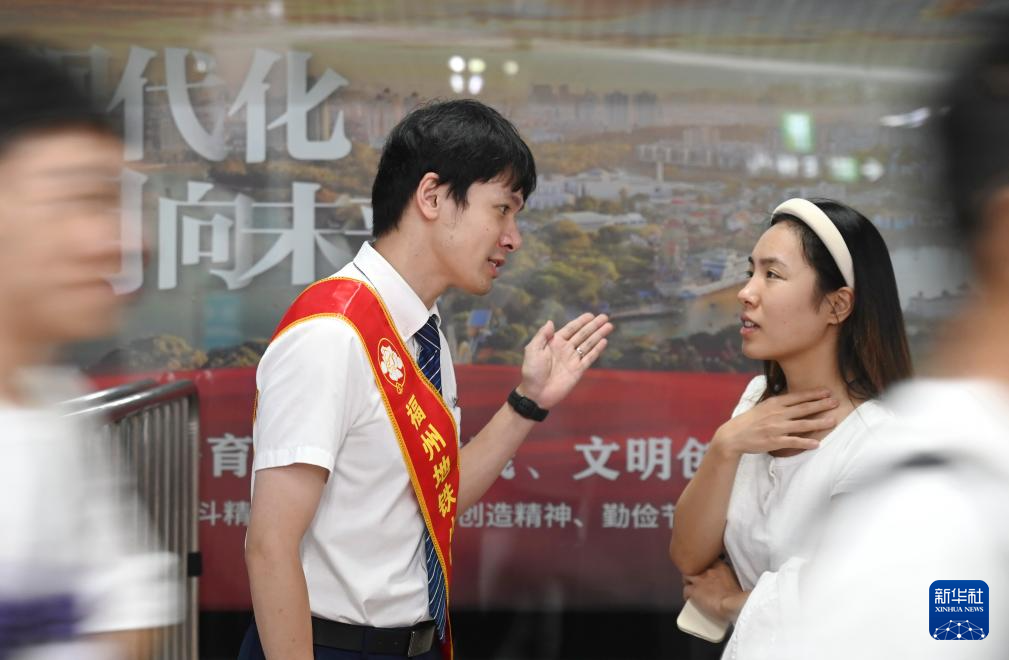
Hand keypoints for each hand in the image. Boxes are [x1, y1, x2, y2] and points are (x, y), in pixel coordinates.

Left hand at [517, 313, 613, 408]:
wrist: (537, 393)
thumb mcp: (533, 350)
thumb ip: (542, 336)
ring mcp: (573, 359)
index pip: (571, 329)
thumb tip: (550, 322)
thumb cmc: (532, 371)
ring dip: (598, 335)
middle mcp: (566, 349)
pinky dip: (597, 350)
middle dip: (594, 326)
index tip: (591, 315)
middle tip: (605, 317)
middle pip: (583, 334)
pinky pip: (589, 358)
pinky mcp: (578, 370)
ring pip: (588, 344)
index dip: (581, 322)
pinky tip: (604, 342)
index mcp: (555, 342)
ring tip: (609, 326)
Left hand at [683, 560, 747, 621]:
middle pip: (694, 566)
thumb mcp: (737, 581)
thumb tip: (728, 581)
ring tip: (690, 587)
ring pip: (686, 576)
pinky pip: (685, 591)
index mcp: (720, 566)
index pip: (707, 559)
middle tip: (697, 578)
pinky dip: (687, 596)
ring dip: (688, 582)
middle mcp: (708, 570)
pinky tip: (689, 599)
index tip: (706, 570)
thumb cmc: (739, 597)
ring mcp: (699, 580)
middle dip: (694, 572)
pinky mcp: (694, 591)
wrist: (734, 605)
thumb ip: (730, 577)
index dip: (704, 565)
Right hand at [711, 388, 837, 457]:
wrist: (733, 435)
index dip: (814, 394)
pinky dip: (806, 443)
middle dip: (821, 404)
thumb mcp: (762, 407)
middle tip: (836, 402)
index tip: (827, 391)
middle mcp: (777, 414)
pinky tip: (816, 444)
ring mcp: (776, 428)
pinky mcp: (774, 441)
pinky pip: (793, 441)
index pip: (798, 397)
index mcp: (774, 404)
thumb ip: (778, 404)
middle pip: (804, 408)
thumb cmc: (749, 421)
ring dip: (819, 422)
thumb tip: (793, 400)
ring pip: (802, 424)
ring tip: (833, 421)